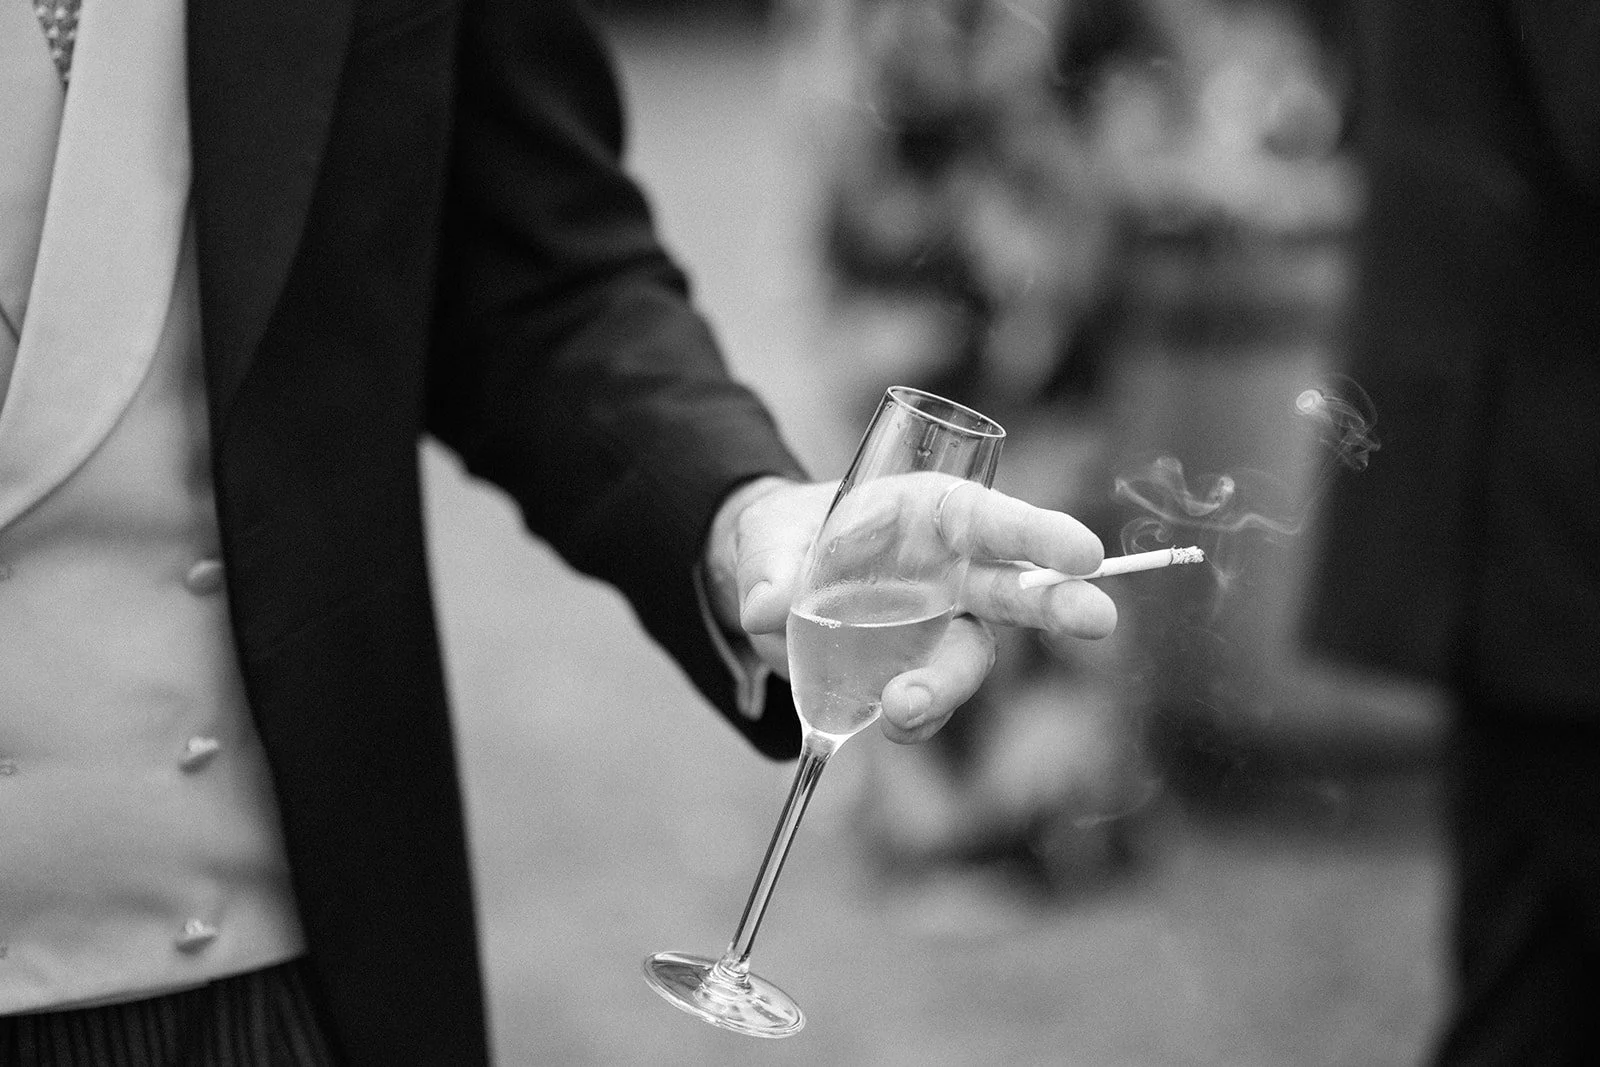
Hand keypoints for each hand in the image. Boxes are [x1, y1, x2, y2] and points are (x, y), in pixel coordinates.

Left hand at [705, 476, 1116, 743]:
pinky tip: (891, 722)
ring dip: (947, 686)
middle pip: (1017, 587)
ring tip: (903, 709)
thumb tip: (764, 607)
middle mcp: (952, 568)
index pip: (991, 518)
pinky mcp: (917, 670)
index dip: (1038, 533)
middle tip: (1099, 620)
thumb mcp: (765, 537)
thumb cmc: (785, 537)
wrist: (770, 585)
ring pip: (970, 657)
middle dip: (1059, 603)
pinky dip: (915, 717)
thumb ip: (767, 566)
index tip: (1084, 552)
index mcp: (929, 512)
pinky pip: (931, 700)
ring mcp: (942, 625)